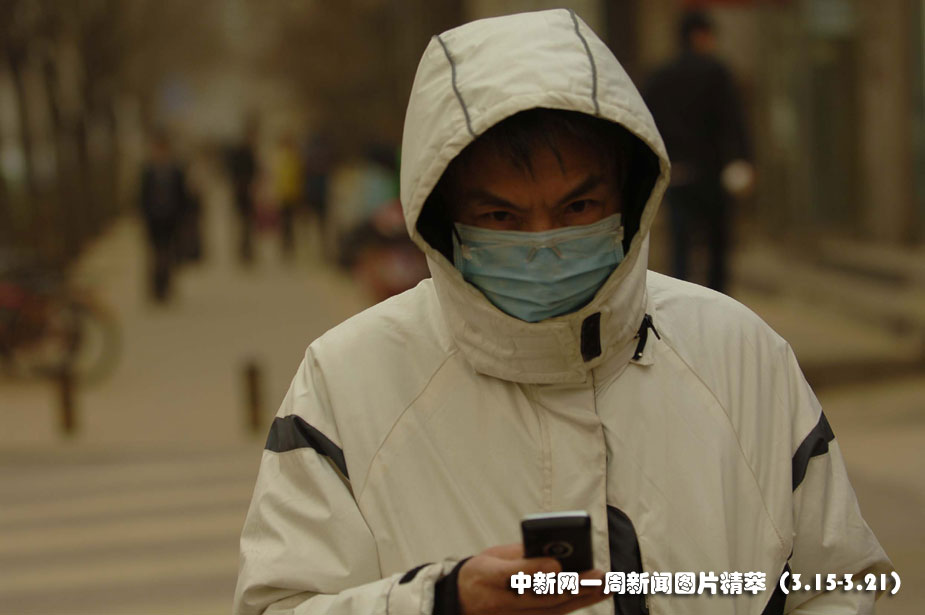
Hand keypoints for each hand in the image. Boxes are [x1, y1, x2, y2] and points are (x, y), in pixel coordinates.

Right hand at [457, 543, 606, 614]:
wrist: (462, 603)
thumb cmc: (480, 574)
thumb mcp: (489, 557)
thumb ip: (517, 555)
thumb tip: (549, 552)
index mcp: (489, 577)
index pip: (513, 575)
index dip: (534, 570)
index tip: (555, 563)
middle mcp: (503, 601)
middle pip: (542, 595)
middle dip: (573, 585)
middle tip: (598, 575)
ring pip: (553, 608)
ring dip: (582, 597)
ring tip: (606, 583)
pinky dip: (575, 604)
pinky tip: (594, 594)